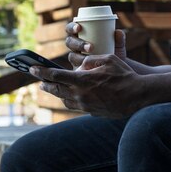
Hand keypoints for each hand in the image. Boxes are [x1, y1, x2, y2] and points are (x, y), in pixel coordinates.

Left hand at [31, 54, 146, 117]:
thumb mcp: (109, 60)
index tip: (32, 68)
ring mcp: (86, 105)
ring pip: (65, 100)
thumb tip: (80, 63)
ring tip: (51, 89)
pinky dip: (69, 100)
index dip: (42, 71)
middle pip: (56, 90)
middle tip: (39, 81)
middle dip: (46, 85)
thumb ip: (91, 60)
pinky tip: (70, 96)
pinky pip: (76, 106)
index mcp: (83, 80)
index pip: (56, 76)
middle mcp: (81, 95)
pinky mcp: (92, 112)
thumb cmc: (125, 75)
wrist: (137, 97)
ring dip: (56, 94)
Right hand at [65, 23, 126, 68]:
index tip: (79, 28)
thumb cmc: (114, 52)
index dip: (72, 27)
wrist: (116, 69)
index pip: (71, 29)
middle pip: (69, 42)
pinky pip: (74, 70)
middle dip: (77, 44)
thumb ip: (119, 39)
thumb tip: (118, 32)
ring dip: (79, 56)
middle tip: (90, 47)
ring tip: (90, 58)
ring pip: (71, 56)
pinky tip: (86, 70)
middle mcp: (76, 46)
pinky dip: (79, 69)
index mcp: (81, 35)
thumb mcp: (117, 45)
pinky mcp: (78, 70)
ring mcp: (76, 58)